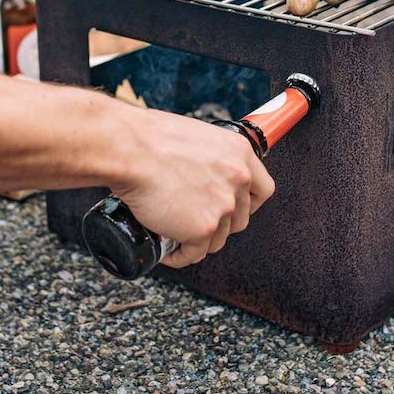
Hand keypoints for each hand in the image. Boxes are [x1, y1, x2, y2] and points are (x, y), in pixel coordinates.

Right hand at [113, 108, 274, 268]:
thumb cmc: (150, 137)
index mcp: (240, 153)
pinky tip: (166, 250)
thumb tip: (202, 177)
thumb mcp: (195, 138)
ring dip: (197, 241)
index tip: (233, 208)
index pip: (263, 189)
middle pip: (240, 219)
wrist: (130, 149)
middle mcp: (238, 179)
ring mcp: (223, 205)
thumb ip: (209, 159)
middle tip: (194, 220)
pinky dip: (179, 256)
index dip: (248, 203)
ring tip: (175, 234)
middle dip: (218, 224)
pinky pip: (194, 254)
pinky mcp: (202, 228)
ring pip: (217, 239)